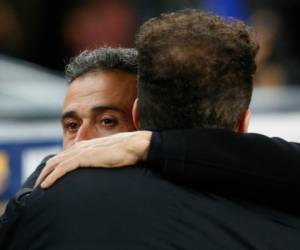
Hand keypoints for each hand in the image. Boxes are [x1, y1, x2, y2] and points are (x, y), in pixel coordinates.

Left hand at [35, 131, 151, 188]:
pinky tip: (47, 185)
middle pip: (55, 159)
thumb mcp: (108, 155)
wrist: (133, 145)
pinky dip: (53, 176)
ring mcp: (82, 151)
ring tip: (39, 187)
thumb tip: (98, 167)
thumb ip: (99, 159)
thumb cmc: (125, 152)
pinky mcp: (85, 157)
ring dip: (45, 175)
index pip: (64, 156)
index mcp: (85, 146)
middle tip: (39, 184)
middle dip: (45, 171)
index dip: (54, 167)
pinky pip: (63, 168)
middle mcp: (80, 147)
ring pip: (56, 163)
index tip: (49, 177)